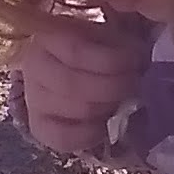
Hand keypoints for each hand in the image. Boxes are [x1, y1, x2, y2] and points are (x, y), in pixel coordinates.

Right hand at [16, 9, 149, 153]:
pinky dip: (90, 134)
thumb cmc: (96, 49)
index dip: (111, 60)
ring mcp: (33, 97)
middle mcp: (33, 65)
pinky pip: (63, 138)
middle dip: (113, 87)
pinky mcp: (39, 126)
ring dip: (107, 107)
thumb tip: (141, 58)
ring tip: (121, 100)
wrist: (72, 70)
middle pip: (73, 84)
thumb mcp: (106, 35)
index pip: (76, 51)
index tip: (136, 62)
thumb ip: (118, 43)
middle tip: (134, 84)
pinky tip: (103, 125)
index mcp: (49, 36)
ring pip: (74, 109)